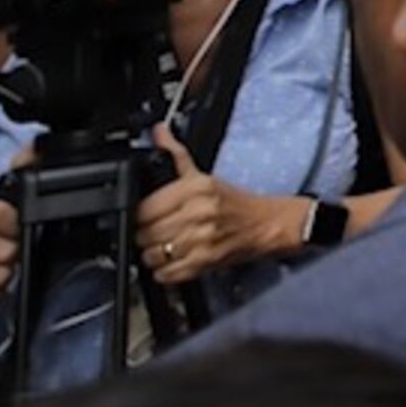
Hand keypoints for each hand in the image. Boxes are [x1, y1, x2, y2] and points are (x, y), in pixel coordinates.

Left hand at [137, 134, 296, 284]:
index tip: (144, 216)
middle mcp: (198, 213)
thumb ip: (176, 155)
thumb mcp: (205, 175)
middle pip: (146, 234)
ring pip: (153, 256)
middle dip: (144, 236)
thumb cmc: (236, 203)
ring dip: (152, 256)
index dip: (138, 215)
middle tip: (153, 232)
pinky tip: (172, 262)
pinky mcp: (204, 263)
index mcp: (195, 188)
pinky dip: (164, 272)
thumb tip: (159, 132)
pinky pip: (167, 274)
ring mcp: (201, 240)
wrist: (267, 224)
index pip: (145, 208)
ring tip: (161, 248)